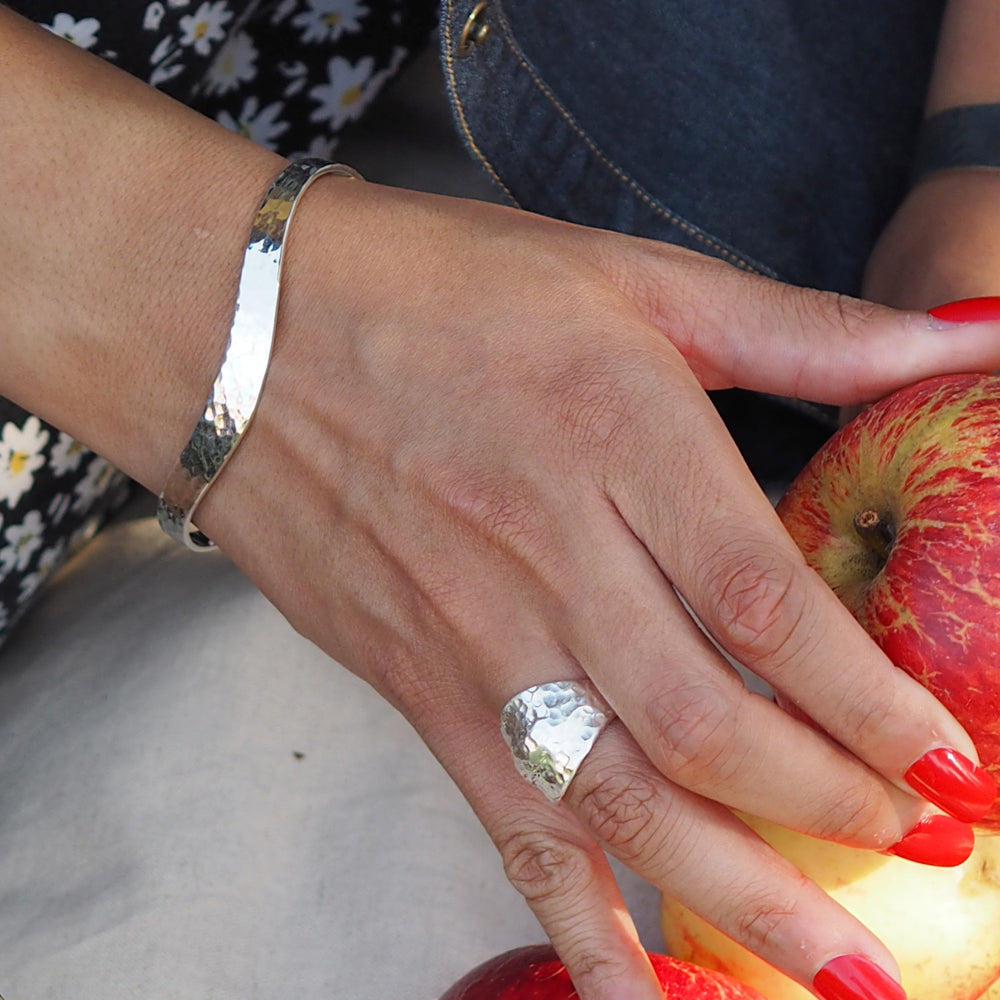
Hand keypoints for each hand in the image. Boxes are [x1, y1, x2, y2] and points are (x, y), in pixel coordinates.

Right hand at [192, 181, 999, 999]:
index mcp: (618, 435)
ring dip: (740, 898)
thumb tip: (972, 341)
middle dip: (831, 809)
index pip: (771, 607)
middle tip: (915, 849)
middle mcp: (549, 551)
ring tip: (837, 969)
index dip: (873, 702)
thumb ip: (807, 331)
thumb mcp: (633, 280)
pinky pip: (507, 829)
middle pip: (709, 726)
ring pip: (621, 801)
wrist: (245, 332)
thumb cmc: (440, 289)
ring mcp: (475, 636)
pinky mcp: (417, 684)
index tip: (949, 763)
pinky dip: (579, 928)